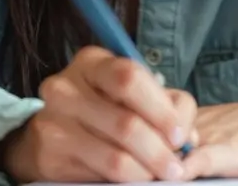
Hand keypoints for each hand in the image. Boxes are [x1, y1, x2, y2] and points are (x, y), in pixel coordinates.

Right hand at [0, 46, 196, 182]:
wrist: (55, 131)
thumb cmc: (107, 106)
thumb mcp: (135, 93)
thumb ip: (168, 105)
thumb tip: (187, 138)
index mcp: (92, 63)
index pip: (129, 78)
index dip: (161, 110)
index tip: (180, 135)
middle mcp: (65, 88)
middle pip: (125, 123)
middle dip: (159, 151)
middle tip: (176, 167)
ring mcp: (53, 123)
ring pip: (115, 158)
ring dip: (146, 172)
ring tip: (159, 176)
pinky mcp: (50, 157)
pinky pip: (99, 177)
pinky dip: (126, 182)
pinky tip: (135, 178)